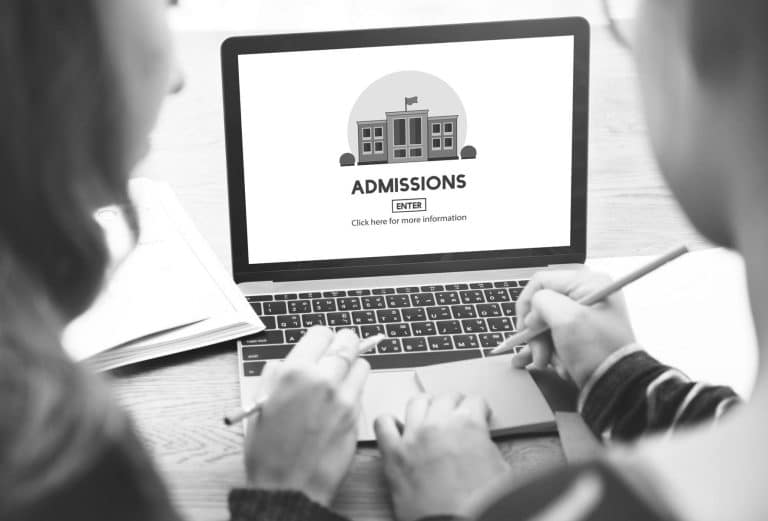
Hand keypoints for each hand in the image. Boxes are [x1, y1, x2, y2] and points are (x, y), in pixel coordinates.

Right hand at [244, 327, 369, 505]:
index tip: (320, 345)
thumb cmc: (268, 450)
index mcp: (294, 372)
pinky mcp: (357, 415)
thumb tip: (291, 360)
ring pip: (362, 363)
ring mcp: (344, 397)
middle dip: (342, 345)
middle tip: (337, 353)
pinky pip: (363, 388)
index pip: (321, 333)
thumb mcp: (261, 401)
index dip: (320, 339)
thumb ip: (277, 373)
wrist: (287, 487)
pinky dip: (355, 388)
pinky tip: (341, 401)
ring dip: (352, 367)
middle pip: (347, 341)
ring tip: (339, 380)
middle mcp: (322, 379)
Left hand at [374, 394, 508, 520]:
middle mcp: (438, 424)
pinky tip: (398, 429)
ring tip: (429, 417)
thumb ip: (487, 444)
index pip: (474, 400)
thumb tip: (480, 438)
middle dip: (455, 404)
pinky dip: (389, 423)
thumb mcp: (500, 468)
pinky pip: (383, 424)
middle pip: (446, 397)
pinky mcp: (393, 453)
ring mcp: (413, 437)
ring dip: (426, 406)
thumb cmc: (478, 504)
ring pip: (416, 402)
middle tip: (456, 416)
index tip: (478, 415)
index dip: (479, 409)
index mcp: (468, 424)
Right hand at [512, 269, 635, 386]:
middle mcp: (588, 297)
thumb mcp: (566, 318)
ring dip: (543, 347)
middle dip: (536, 333)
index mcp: (588, 283)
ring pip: (547, 326)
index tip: (524, 327)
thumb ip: (541, 302)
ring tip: (548, 363)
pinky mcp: (583, 336)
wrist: (618, 386)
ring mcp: (585, 318)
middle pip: (543, 306)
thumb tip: (533, 312)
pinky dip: (549, 352)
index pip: (541, 282)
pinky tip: (545, 363)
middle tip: (539, 352)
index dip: (527, 304)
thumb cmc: (598, 351)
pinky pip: (556, 338)